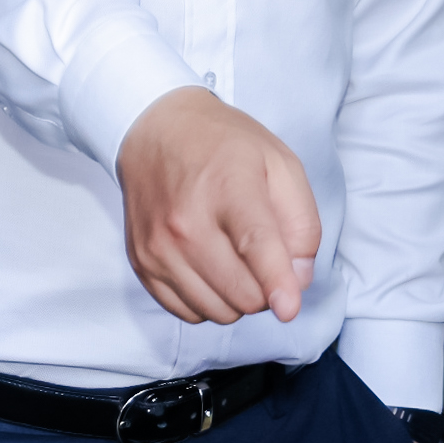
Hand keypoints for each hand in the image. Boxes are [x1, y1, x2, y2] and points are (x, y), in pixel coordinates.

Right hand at [116, 86, 320, 324]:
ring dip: (238, 298)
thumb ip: (302, 222)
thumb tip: (298, 279)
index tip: (289, 309)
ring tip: (236, 259)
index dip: (276, 280)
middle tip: (266, 259)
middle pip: (242, 292)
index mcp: (227, 187)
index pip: (254, 243)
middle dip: (268, 288)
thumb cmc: (224, 147)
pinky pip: (188, 313)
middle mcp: (185, 221)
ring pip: (218, 311)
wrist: (155, 129)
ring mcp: (158, 247)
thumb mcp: (280, 164)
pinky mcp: (142, 263)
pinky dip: (209, 301)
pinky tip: (211, 268)